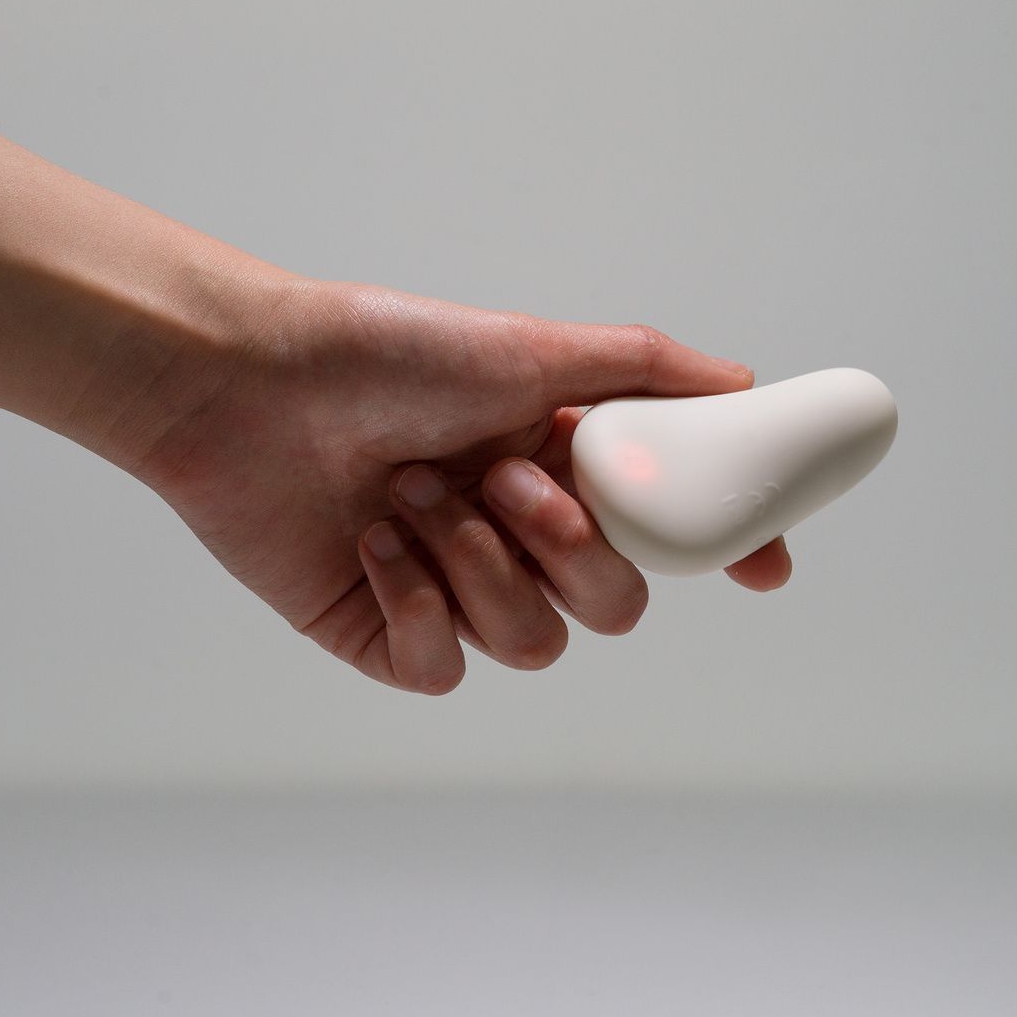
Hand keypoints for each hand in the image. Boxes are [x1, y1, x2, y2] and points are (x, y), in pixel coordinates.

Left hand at [131, 274, 792, 694]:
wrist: (251, 385)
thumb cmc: (388, 354)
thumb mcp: (531, 348)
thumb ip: (645, 371)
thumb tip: (746, 385)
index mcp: (559, 473)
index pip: (664, 536)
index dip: (722, 555)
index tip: (765, 570)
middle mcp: (516, 538)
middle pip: (613, 604)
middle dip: (566, 547)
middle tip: (502, 479)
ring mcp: (453, 591)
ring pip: (533, 642)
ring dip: (476, 562)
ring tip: (410, 493)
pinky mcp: (388, 633)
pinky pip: (443, 667)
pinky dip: (416, 602)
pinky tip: (372, 541)